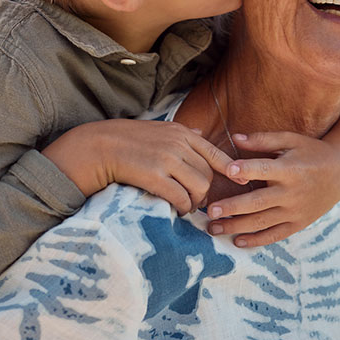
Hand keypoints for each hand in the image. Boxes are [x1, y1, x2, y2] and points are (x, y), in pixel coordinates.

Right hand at [42, 119, 233, 214]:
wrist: (99, 146)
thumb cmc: (129, 139)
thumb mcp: (158, 129)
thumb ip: (182, 134)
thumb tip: (200, 133)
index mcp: (182, 133)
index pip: (216, 153)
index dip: (231, 169)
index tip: (240, 181)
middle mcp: (178, 144)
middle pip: (208, 175)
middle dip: (206, 193)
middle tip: (196, 202)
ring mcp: (167, 160)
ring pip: (199, 188)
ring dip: (195, 202)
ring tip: (185, 207)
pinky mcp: (154, 176)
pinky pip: (181, 198)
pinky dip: (182, 208)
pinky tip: (175, 210)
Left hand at [205, 121, 339, 246]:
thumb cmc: (311, 151)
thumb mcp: (291, 140)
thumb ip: (263, 139)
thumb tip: (235, 137)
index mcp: (289, 169)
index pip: (264, 169)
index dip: (246, 169)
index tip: (228, 170)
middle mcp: (292, 192)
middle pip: (258, 202)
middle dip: (232, 207)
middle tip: (210, 211)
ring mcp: (295, 210)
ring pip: (262, 222)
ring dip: (236, 227)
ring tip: (213, 229)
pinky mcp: (298, 223)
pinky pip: (275, 235)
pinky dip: (257, 240)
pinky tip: (237, 241)